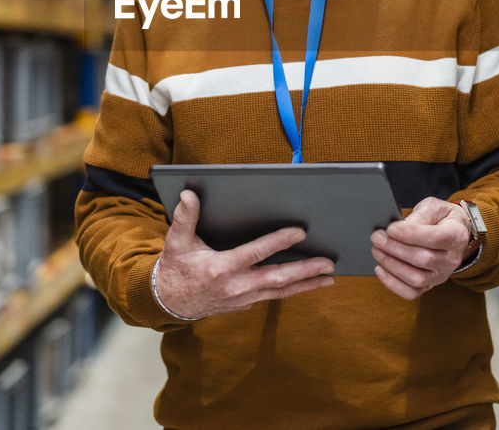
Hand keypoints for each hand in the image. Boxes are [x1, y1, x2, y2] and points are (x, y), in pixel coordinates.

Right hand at [155, 190, 335, 319]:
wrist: (169, 302)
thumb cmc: (176, 268)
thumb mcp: (177, 241)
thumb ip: (185, 217)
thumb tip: (189, 195)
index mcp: (221, 268)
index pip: (256, 253)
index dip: (278, 242)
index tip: (300, 232)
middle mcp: (236, 286)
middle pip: (277, 278)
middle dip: (305, 270)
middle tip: (328, 263)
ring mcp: (243, 298)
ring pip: (280, 291)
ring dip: (306, 284)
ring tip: (329, 277)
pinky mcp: (245, 304)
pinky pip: (273, 296)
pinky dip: (292, 289)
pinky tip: (309, 282)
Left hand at [371, 197, 471, 299]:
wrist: (454, 231)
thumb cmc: (441, 217)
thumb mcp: (434, 207)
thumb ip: (420, 216)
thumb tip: (399, 228)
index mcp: (456, 236)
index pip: (434, 238)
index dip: (410, 235)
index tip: (390, 229)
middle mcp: (451, 259)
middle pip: (423, 260)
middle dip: (395, 249)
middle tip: (377, 237)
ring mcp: (441, 275)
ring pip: (417, 279)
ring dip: (392, 265)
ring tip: (377, 250)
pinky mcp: (430, 284)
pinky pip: (411, 292)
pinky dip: (393, 283)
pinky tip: (380, 268)